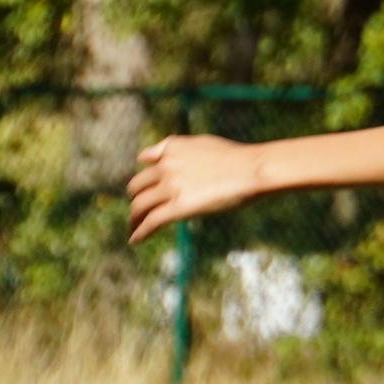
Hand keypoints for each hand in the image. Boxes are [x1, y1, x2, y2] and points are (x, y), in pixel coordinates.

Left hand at [127, 133, 262, 242]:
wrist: (251, 169)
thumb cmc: (235, 158)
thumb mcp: (202, 143)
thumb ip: (177, 148)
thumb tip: (159, 156)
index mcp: (172, 148)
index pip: (144, 161)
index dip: (144, 176)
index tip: (143, 187)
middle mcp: (166, 166)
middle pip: (137, 186)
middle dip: (136, 199)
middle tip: (137, 212)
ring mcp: (170, 187)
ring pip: (140, 206)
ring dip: (134, 219)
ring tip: (132, 228)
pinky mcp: (178, 207)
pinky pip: (151, 221)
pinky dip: (139, 232)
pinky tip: (134, 240)